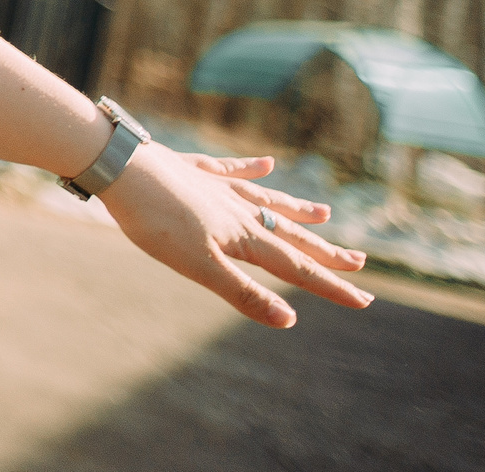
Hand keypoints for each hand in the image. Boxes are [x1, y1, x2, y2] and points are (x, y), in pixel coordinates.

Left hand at [98, 146, 372, 326]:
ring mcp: (217, 186)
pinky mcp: (193, 169)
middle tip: (359, 261)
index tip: (365, 300)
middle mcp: (238, 209)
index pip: (296, 267)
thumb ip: (243, 292)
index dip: (329, 286)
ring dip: (296, 210)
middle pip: (289, 233)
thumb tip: (291, 320)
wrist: (119, 166)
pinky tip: (265, 163)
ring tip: (324, 213)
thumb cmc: (154, 220)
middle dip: (324, 251)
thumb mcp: (198, 265)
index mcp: (243, 237)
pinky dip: (250, 168)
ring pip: (266, 201)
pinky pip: (230, 169)